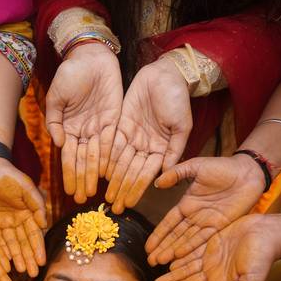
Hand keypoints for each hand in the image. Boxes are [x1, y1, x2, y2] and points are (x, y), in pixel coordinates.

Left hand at [0, 158, 47, 276]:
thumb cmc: (8, 175)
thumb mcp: (26, 187)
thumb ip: (37, 204)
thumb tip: (45, 223)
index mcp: (28, 213)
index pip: (34, 235)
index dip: (38, 249)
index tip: (42, 263)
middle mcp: (17, 221)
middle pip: (23, 243)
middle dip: (29, 259)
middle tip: (32, 275)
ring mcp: (3, 223)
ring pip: (11, 245)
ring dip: (17, 258)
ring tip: (21, 272)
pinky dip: (1, 252)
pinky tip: (5, 264)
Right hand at [45, 43, 122, 203]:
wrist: (90, 56)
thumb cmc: (71, 74)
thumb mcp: (56, 96)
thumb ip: (54, 120)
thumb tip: (59, 143)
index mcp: (68, 128)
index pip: (69, 156)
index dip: (69, 174)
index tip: (69, 191)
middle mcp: (84, 132)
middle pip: (84, 161)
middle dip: (83, 180)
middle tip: (83, 199)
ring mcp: (100, 127)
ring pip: (99, 156)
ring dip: (97, 175)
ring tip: (97, 192)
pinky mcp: (115, 120)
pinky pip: (113, 142)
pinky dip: (111, 158)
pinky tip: (110, 174)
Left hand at [106, 58, 191, 212]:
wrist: (166, 74)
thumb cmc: (178, 98)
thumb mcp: (182, 125)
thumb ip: (174, 149)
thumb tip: (166, 173)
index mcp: (161, 149)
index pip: (146, 173)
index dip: (136, 189)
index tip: (128, 204)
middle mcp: (145, 146)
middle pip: (130, 171)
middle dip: (121, 189)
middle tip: (112, 207)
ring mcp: (132, 136)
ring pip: (118, 161)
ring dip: (112, 179)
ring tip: (103, 195)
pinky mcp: (120, 124)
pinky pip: (110, 144)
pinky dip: (104, 158)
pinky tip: (98, 172)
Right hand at [146, 153, 267, 265]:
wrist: (247, 173)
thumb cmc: (222, 167)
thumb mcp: (196, 167)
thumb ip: (176, 173)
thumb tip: (157, 182)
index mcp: (187, 204)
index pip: (168, 223)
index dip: (158, 235)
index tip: (147, 247)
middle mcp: (194, 217)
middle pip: (175, 236)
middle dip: (162, 249)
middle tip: (150, 261)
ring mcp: (206, 223)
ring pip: (186, 241)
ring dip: (173, 252)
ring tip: (160, 262)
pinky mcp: (219, 226)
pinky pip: (202, 239)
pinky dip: (190, 248)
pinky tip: (179, 256)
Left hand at [150, 214, 280, 280]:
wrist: (269, 232)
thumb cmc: (263, 257)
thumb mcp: (251, 279)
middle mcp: (213, 274)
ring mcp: (211, 259)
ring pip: (185, 270)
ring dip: (169, 277)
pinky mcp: (210, 244)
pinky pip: (189, 253)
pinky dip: (177, 259)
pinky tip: (165, 264)